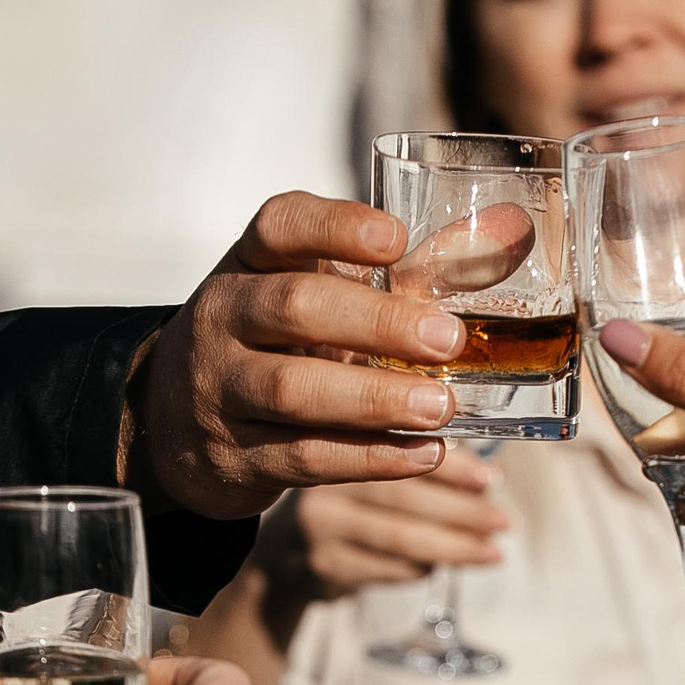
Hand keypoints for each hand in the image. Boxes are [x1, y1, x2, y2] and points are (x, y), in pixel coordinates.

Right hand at [137, 193, 487, 520]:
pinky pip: (304, 458)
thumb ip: (390, 275)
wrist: (174, 424)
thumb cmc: (270, 346)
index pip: (280, 226)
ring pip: (293, 391)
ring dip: (375, 399)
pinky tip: (423, 452)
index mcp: (248, 265)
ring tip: (441, 405)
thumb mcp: (305, 299)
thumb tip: (510, 233)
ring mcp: (219, 389)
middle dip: (376, 322)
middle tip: (447, 339)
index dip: (336, 227)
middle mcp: (223, 318)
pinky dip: (370, 458)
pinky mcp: (234, 456)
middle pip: (293, 308)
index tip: (396, 240)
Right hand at [257, 447, 507, 601]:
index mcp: (336, 439)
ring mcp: (319, 526)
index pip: (399, 449)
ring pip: (399, 538)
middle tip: (501, 521)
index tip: (490, 477)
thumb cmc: (344, 508)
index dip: (450, 463)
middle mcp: (322, 480)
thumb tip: (486, 472)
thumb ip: (415, 462)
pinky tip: (445, 565)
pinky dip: (422, 568)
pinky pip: (387, 568)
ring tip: (491, 552)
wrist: (282, 561)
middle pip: (402, 496)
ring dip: (454, 546)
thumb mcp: (368, 473)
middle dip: (462, 510)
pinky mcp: (323, 565)